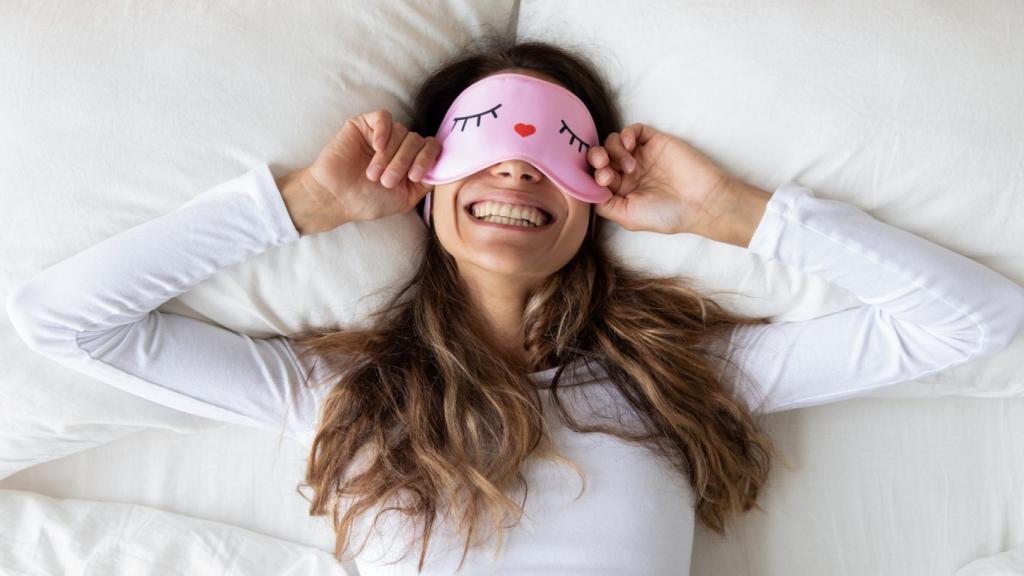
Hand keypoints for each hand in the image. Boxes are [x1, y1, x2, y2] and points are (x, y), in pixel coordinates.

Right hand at [304, 109, 438, 226]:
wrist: (336, 197)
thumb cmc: (368, 201)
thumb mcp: (405, 198)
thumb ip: (426, 182)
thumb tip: (444, 166)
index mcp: (411, 162)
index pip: (432, 147)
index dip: (428, 159)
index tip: (414, 176)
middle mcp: (399, 146)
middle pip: (416, 140)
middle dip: (403, 162)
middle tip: (386, 181)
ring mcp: (383, 134)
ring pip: (401, 131)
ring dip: (389, 155)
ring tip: (374, 174)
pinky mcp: (365, 125)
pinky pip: (384, 117)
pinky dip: (384, 131)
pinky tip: (376, 147)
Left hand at [588, 122, 733, 235]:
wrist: (701, 201)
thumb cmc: (667, 214)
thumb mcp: (628, 217)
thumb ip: (604, 205)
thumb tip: (586, 191)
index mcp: (620, 192)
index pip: (595, 177)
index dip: (591, 175)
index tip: (603, 181)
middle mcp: (628, 173)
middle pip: (600, 157)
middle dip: (595, 158)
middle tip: (604, 166)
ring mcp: (641, 156)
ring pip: (613, 142)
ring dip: (613, 150)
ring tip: (630, 166)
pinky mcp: (655, 142)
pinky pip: (633, 130)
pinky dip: (626, 134)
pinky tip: (630, 146)